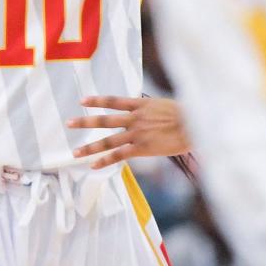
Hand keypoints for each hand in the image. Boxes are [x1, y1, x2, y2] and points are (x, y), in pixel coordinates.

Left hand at [69, 95, 190, 168]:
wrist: (196, 123)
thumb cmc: (189, 115)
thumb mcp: (167, 105)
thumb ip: (154, 110)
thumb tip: (151, 113)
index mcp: (141, 104)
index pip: (113, 100)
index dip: (97, 100)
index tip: (82, 101)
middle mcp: (135, 117)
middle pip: (104, 119)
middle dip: (85, 122)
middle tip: (68, 123)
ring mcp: (137, 133)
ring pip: (107, 140)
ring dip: (89, 147)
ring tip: (74, 153)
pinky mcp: (142, 147)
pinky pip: (119, 155)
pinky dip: (105, 160)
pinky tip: (93, 165)